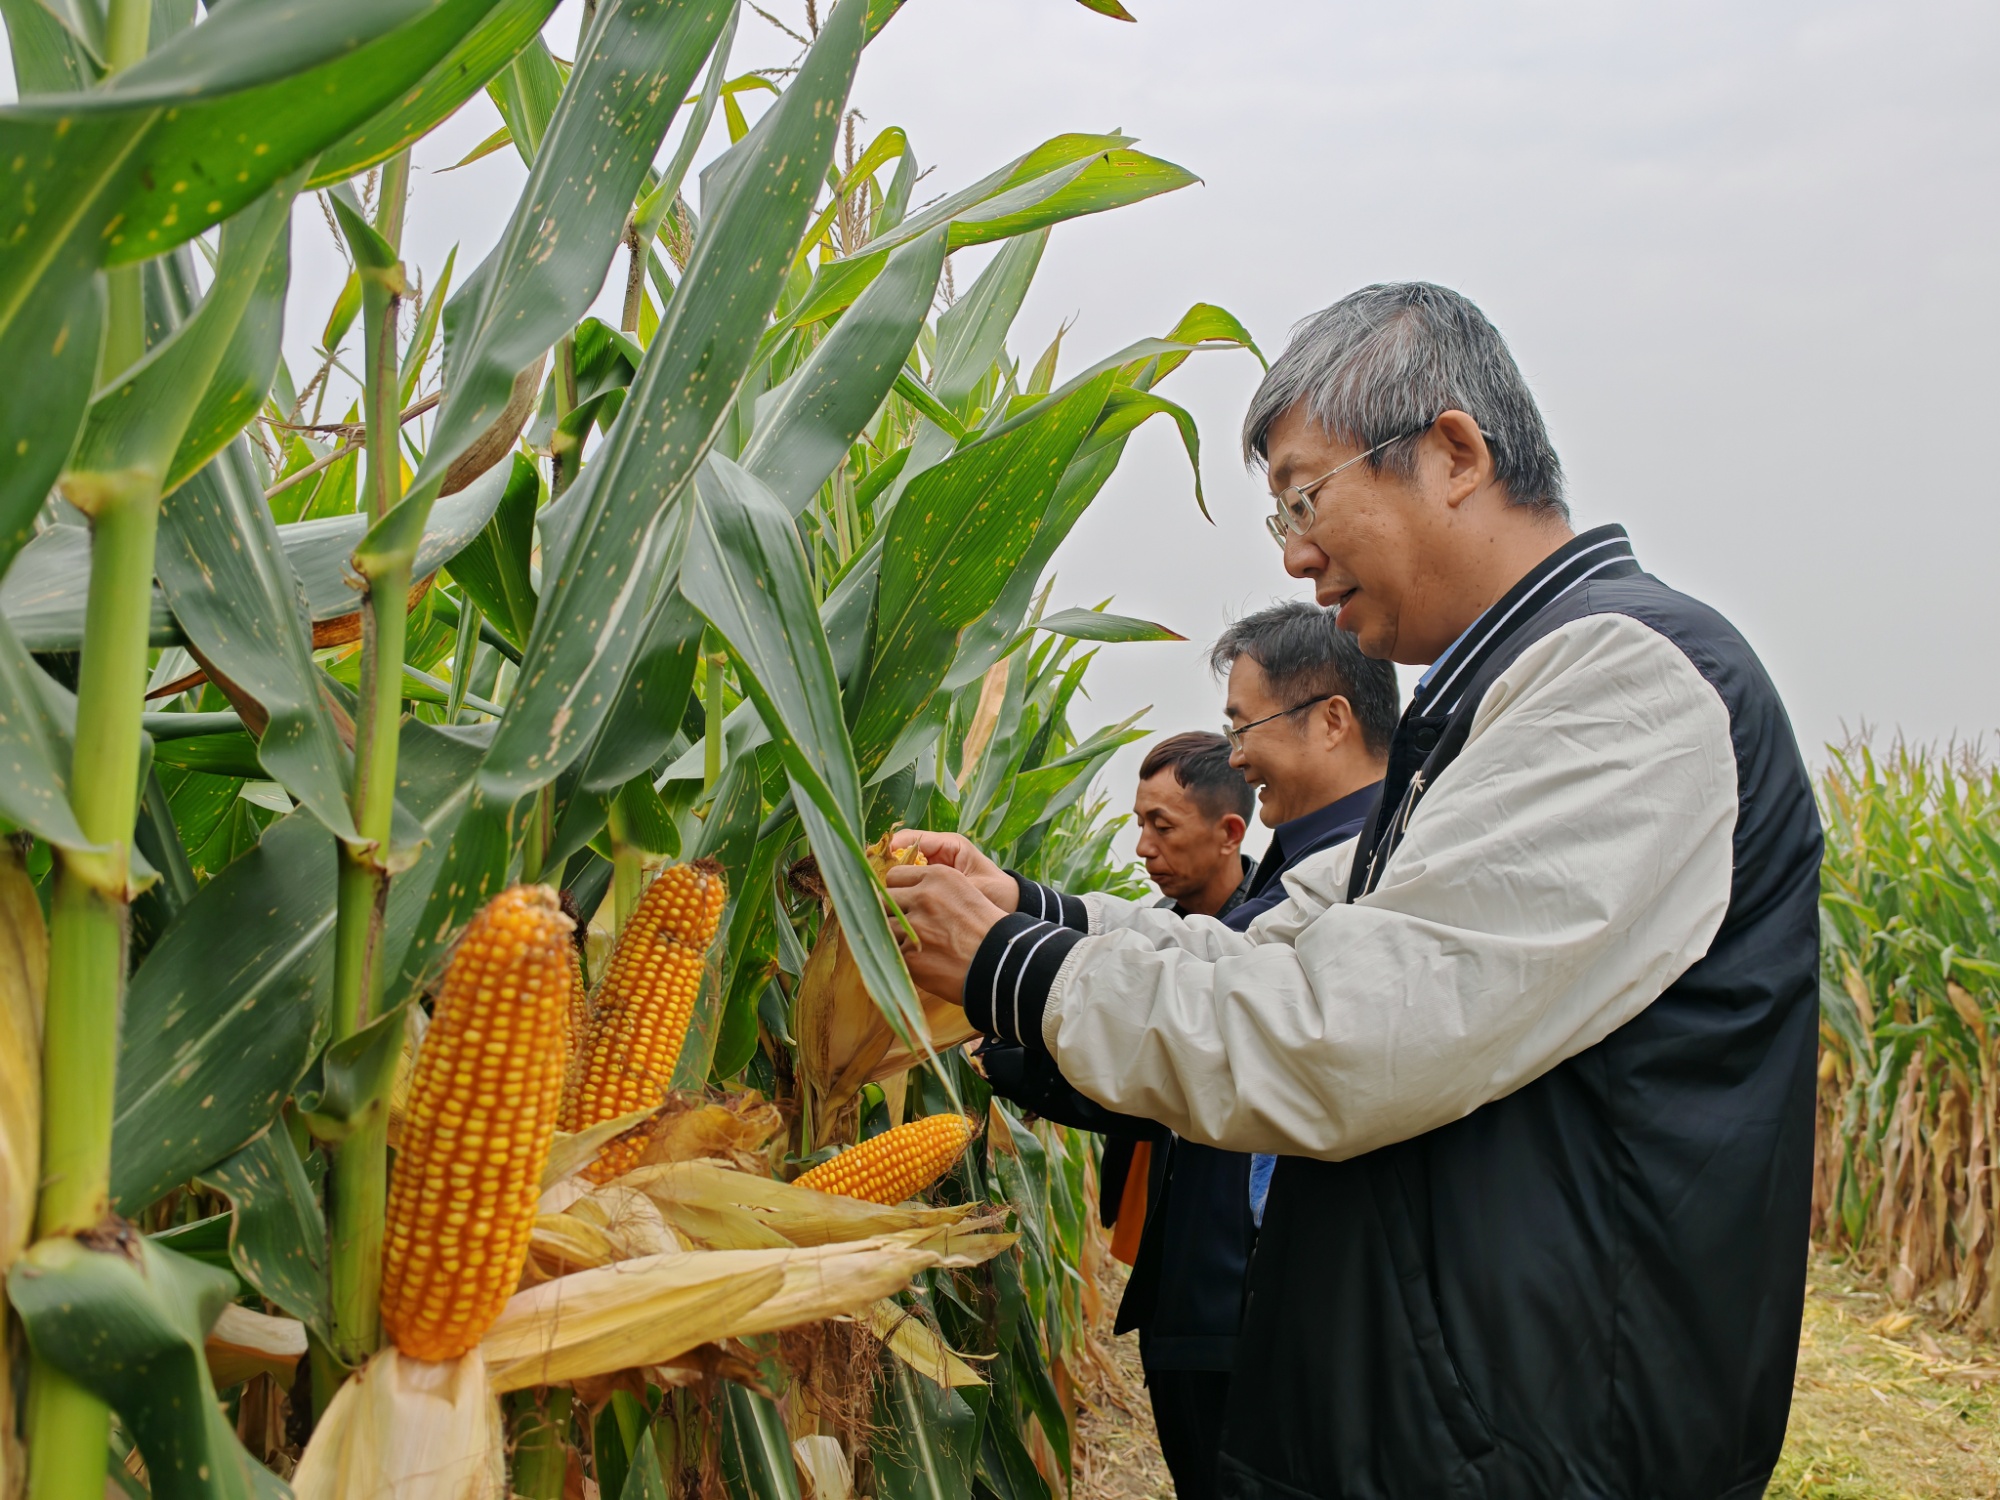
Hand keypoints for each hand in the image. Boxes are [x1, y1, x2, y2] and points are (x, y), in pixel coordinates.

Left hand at [886, 862, 1009, 1004]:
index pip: (894, 876)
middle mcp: (924, 896)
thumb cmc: (986, 929)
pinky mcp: (911, 954)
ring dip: (894, 937)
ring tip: (915, 946)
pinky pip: (893, 952)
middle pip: (882, 900)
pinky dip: (902, 959)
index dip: (897, 892)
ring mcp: (915, 926)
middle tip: (904, 926)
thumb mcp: (964, 892)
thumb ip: (933, 888)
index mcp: (939, 876)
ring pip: (884, 927)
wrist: (1003, 962)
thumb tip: (902, 893)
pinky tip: (920, 962)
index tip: (904, 903)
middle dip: (889, 913)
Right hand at [888, 829, 1017, 910]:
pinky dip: (898, 891)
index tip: (877, 861)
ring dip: (889, 879)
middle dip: (885, 864)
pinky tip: (888, 904)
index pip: (912, 838)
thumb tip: (921, 890)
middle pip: (901, 852)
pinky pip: (908, 884)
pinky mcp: (930, 884)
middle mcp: (937, 852)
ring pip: (901, 869)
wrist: (1011, 907)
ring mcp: (932, 868)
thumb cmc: (998, 893)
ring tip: (875, 892)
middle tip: (870, 880)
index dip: (892, 848)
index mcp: (949, 845)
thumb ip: (951, 885)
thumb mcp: (976, 887)